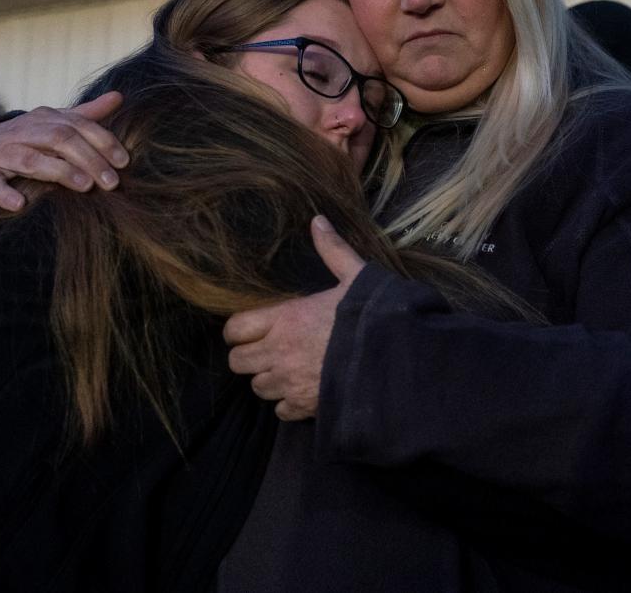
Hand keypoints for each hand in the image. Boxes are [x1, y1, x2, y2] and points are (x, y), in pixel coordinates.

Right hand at [0, 91, 129, 210]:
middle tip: (111, 182)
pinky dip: (4, 193)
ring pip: (30, 159)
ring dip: (59, 171)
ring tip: (84, 186)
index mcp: (44, 118)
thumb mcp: (55, 124)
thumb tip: (118, 97)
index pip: (78, 126)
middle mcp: (24, 131)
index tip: (124, 162)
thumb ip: (86, 114)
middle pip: (59, 139)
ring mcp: (2, 152)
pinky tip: (20, 205)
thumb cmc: (28, 140)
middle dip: (89, 159)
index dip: (103, 142)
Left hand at [224, 216, 365, 420]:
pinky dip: (286, 403)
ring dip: (267, 379)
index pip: (235, 329)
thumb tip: (318, 220)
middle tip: (266, 350)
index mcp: (285, 318)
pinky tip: (302, 390)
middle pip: (237, 362)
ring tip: (285, 370)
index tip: (249, 329)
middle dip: (248, 356)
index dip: (238, 330)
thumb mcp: (356, 276)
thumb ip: (332, 250)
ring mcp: (290, 382)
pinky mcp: (305, 406)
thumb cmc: (373, 315)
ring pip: (257, 387)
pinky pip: (280, 410)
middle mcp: (279, 352)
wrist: (395, 359)